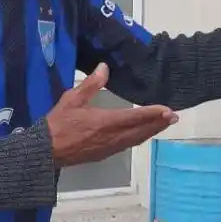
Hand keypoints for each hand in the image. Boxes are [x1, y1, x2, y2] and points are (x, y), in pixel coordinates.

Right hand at [47, 63, 178, 167]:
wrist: (45, 152)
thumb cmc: (58, 124)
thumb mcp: (72, 99)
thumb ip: (91, 84)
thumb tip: (104, 67)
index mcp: (105, 122)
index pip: (135, 117)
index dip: (153, 113)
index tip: (168, 110)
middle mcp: (112, 138)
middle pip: (141, 131)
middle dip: (158, 124)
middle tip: (174, 117)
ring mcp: (109, 148)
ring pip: (136, 139)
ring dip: (151, 131)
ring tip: (163, 124)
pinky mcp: (105, 154)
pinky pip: (127, 145)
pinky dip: (139, 138)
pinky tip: (142, 134)